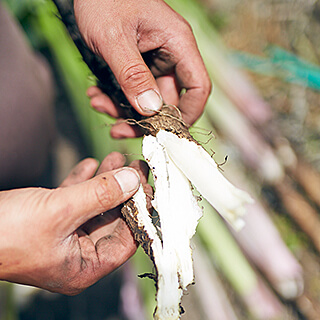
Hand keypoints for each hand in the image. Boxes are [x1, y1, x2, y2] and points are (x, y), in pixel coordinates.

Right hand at [0, 152, 149, 294]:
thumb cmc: (5, 234)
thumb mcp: (60, 211)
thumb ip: (100, 195)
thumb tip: (132, 179)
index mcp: (84, 268)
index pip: (126, 239)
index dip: (139, 211)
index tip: (146, 185)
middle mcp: (78, 254)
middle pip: (113, 219)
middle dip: (124, 190)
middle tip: (137, 167)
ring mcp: (65, 236)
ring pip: (95, 205)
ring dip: (106, 181)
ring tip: (118, 158)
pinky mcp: (52, 220)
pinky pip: (76, 199)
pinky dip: (84, 181)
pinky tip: (92, 164)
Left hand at [74, 0, 210, 137]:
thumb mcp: (114, 39)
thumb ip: (133, 75)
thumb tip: (150, 109)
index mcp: (177, 43)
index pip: (198, 87)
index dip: (188, 114)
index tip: (166, 134)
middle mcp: (170, 55)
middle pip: (168, 101)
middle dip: (142, 118)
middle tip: (117, 128)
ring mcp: (154, 62)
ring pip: (147, 100)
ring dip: (124, 109)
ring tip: (99, 104)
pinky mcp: (138, 67)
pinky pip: (133, 92)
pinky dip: (116, 98)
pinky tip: (97, 95)